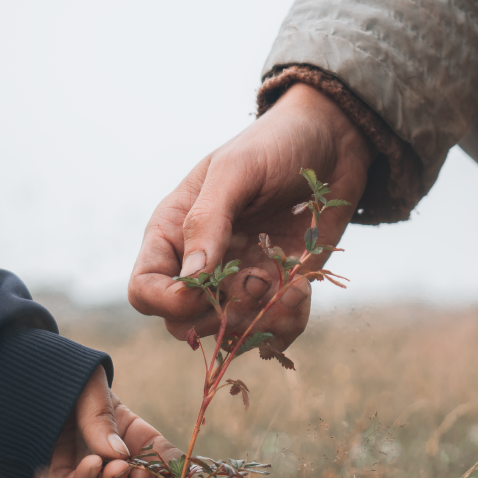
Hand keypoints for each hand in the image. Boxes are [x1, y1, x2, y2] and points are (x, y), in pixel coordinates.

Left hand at [31, 365, 181, 477]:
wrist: (28, 371)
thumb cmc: (68, 375)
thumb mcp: (92, 388)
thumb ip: (102, 418)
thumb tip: (118, 453)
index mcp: (131, 434)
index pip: (156, 460)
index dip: (162, 470)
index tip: (162, 472)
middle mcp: (110, 458)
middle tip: (123, 469)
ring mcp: (82, 469)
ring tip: (97, 465)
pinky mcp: (52, 474)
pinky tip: (75, 469)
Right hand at [129, 83, 375, 350]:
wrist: (333, 142)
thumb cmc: (276, 144)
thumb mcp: (237, 169)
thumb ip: (207, 219)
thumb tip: (191, 276)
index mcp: (174, 233)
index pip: (144, 290)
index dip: (167, 301)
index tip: (204, 288)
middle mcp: (200, 265)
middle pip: (181, 323)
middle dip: (218, 317)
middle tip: (256, 283)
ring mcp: (237, 282)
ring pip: (228, 335)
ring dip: (259, 321)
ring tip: (290, 285)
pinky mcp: (275, 292)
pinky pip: (270, 333)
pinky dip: (287, 324)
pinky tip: (302, 290)